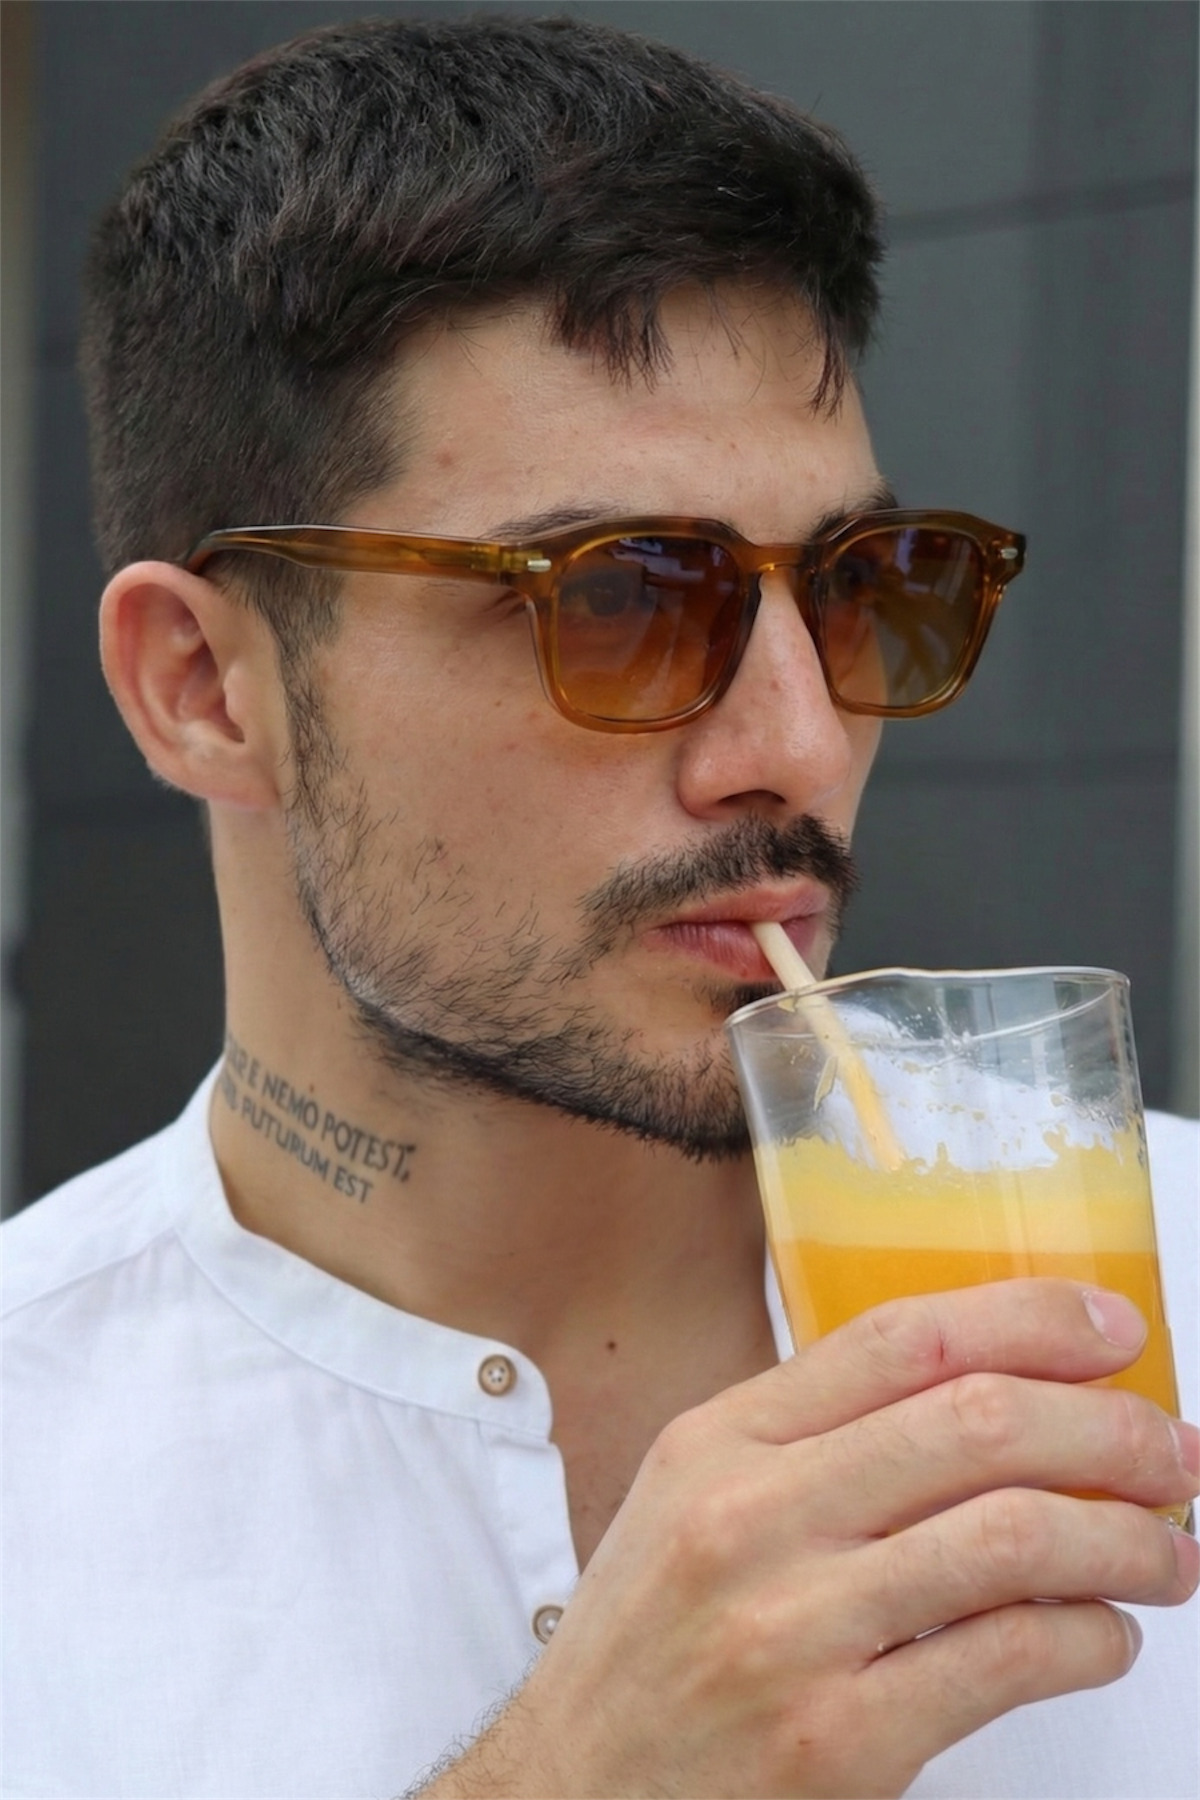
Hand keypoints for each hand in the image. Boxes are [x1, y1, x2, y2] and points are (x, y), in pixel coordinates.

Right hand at [421, 1281, 1199, 1798]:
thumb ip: (810, 1438)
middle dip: (1107, 1425)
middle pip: (976, 1423)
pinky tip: (1103, 1637)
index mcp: (719, 1441)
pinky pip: (1007, 1659)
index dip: (1028, 1317)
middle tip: (1170, 1447)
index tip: (1110, 1324)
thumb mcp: (691, 1499)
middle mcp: (750, 1517)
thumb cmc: (645, 1643)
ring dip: (1125, 1538)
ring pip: (1012, 1537)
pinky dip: (1088, 1640)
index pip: (900, 1338)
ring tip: (1166, 1551)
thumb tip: (983, 1396)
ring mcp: (792, 1629)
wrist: (569, 1791)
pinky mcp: (836, 1742)